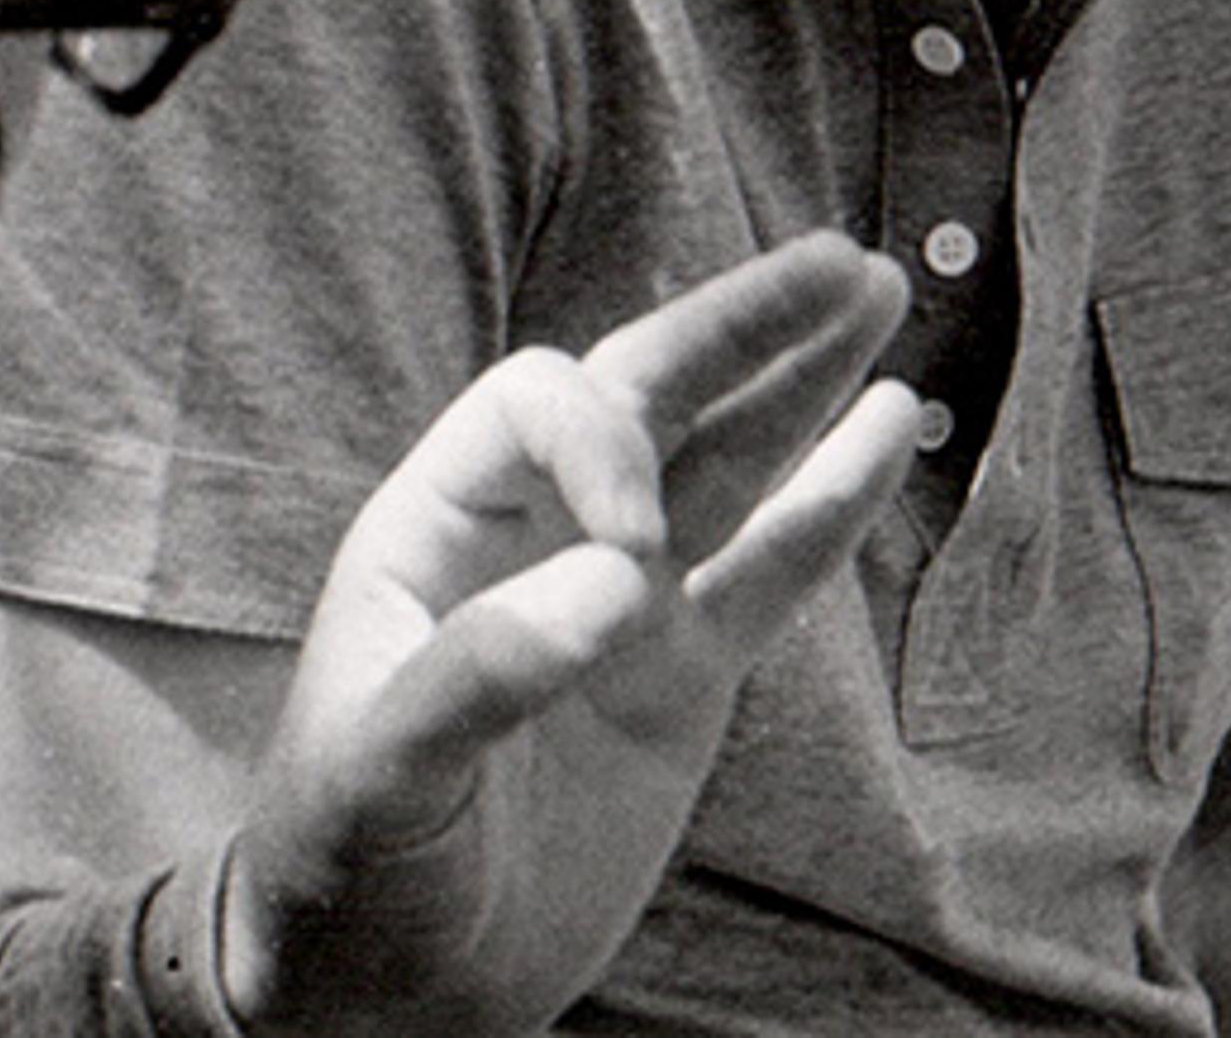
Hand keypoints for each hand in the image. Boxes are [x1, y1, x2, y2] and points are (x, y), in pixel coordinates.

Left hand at [217, 234, 914, 1037]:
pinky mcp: (680, 677)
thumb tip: (613, 584)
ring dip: (800, 383)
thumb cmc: (341, 869)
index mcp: (438, 527)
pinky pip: (767, 571)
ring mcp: (618, 606)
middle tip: (843, 265)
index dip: (606, 444)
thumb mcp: (376, 778)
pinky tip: (889, 429)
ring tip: (883, 293)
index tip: (637, 555)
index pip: (542, 410)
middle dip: (739, 329)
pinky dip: (831, 504)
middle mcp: (535, 540)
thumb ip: (478, 674)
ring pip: (724, 464)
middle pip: (647, 394)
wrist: (382, 987)